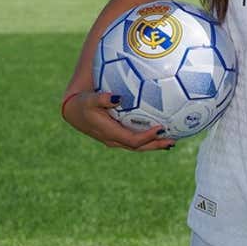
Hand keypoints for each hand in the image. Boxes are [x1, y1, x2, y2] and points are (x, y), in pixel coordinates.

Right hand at [61, 91, 175, 151]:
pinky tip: (159, 134)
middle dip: (156, 145)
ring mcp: (116, 140)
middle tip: (172, 141)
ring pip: (138, 146)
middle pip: (139, 147)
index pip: (132, 139)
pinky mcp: (118, 136)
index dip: (147, 137)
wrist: (74, 111)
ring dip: (154, 144)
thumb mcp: (89, 100)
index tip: (161, 129)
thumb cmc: (83, 103)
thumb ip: (101, 99)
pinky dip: (148, 139)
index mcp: (110, 133)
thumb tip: (116, 98)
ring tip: (171, 141)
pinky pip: (135, 140)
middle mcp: (114, 140)